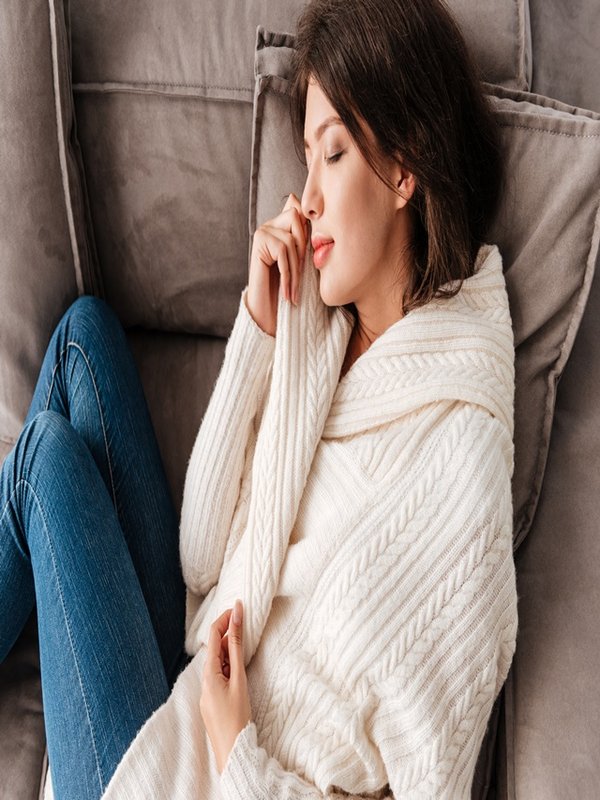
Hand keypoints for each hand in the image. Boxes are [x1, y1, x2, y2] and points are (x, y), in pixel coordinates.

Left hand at [200, 599, 252, 774]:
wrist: (233, 752)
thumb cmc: (237, 717)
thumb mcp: (239, 680)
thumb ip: (236, 649)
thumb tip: (235, 621)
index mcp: (208, 674)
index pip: (213, 637)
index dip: (224, 619)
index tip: (238, 606)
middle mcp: (204, 682)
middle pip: (213, 649)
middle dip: (226, 631)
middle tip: (243, 618)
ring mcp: (208, 693)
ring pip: (216, 662)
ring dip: (227, 648)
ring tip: (243, 638)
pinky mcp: (213, 701)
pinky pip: (219, 675)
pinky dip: (228, 664)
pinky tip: (238, 665)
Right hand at [246, 192, 310, 335]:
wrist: (267, 311)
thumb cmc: (286, 287)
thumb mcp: (302, 262)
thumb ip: (305, 239)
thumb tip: (312, 214)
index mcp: (281, 225)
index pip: (299, 211)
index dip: (307, 230)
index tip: (307, 256)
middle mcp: (270, 225)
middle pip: (295, 217)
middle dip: (303, 248)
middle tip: (301, 274)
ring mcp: (262, 232)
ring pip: (290, 239)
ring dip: (296, 268)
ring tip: (294, 289)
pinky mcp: (258, 242)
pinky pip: (282, 251)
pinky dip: (288, 274)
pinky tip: (287, 292)